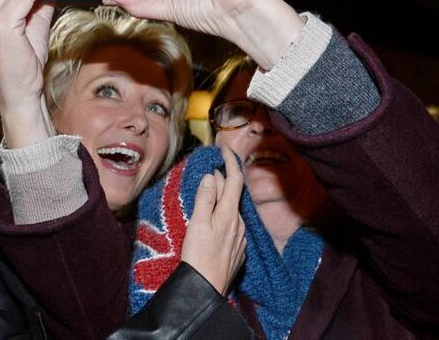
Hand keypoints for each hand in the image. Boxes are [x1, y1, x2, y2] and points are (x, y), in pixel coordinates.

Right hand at [181, 146, 246, 295]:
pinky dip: (222, 215)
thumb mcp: (197, 224)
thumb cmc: (197, 257)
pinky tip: (212, 222)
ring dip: (221, 198)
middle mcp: (239, 224)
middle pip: (232, 194)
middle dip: (222, 179)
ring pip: (231, 210)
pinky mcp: (238, 250)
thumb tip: (212, 176)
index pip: (235, 180)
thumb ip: (205, 198)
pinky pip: (232, 225)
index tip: (224, 149)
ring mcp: (241, 238)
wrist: (206, 290)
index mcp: (229, 214)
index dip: (231, 162)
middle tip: (207, 171)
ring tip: (206, 195)